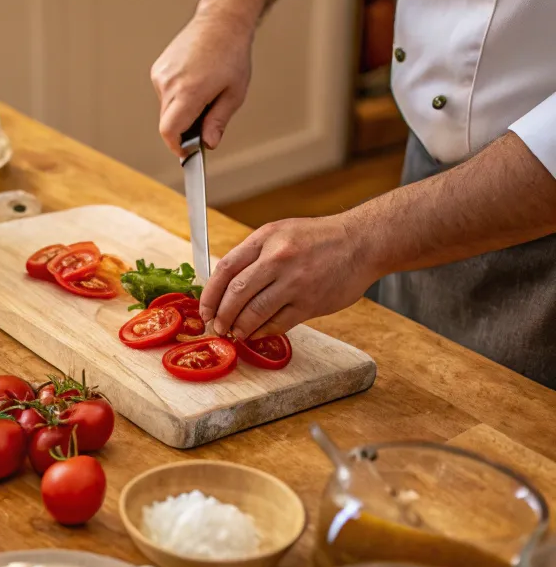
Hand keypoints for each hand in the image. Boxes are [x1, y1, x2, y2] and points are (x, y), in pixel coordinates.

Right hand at [150, 0, 255, 155]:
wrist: (220, 21)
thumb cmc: (232, 55)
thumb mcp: (234, 93)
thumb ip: (218, 121)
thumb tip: (208, 144)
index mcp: (189, 91)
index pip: (169, 131)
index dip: (177, 146)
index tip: (186, 152)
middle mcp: (169, 83)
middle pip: (167, 122)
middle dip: (184, 128)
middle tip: (205, 121)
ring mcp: (161, 74)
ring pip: (165, 108)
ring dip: (181, 110)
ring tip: (203, 92)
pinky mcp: (158, 68)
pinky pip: (164, 93)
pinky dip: (176, 96)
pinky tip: (194, 81)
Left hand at [199, 215, 379, 338]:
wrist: (362, 242)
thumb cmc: (318, 239)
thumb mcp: (279, 233)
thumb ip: (253, 255)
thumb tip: (225, 286)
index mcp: (265, 239)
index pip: (225, 269)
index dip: (210, 294)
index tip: (205, 309)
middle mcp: (278, 259)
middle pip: (236, 293)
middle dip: (221, 315)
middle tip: (217, 327)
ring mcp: (296, 282)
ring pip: (255, 312)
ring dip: (240, 327)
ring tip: (235, 333)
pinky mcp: (312, 303)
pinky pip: (279, 323)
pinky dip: (263, 331)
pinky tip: (256, 333)